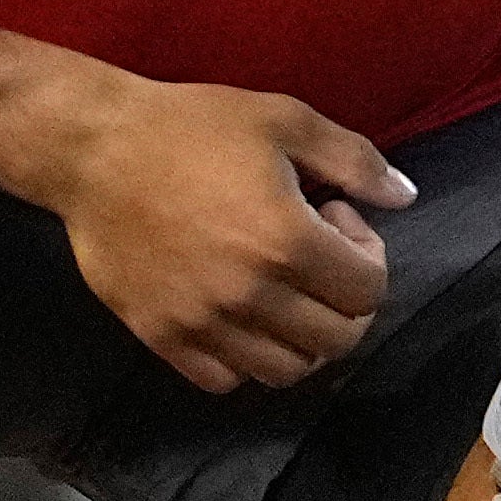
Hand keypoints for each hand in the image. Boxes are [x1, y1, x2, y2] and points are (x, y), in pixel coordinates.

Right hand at [43, 77, 408, 392]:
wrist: (94, 148)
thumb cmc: (192, 125)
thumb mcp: (285, 120)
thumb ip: (355, 161)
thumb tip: (406, 197)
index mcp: (288, 241)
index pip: (369, 291)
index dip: (369, 255)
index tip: (336, 217)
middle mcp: (250, 294)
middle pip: (338, 340)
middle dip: (346, 302)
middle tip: (319, 259)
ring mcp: (203, 323)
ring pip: (286, 371)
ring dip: (302, 337)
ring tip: (285, 292)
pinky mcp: (161, 337)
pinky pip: (224, 380)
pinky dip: (246, 359)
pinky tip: (240, 314)